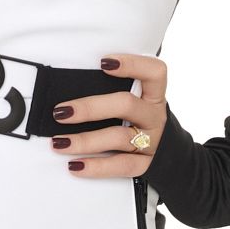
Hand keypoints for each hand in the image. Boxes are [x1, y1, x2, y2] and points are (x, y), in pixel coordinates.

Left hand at [48, 52, 169, 181]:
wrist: (170, 157)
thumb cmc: (140, 121)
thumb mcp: (138, 102)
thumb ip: (114, 92)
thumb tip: (68, 87)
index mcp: (154, 95)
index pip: (154, 73)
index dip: (132, 64)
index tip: (104, 61)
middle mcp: (155, 116)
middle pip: (126, 105)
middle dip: (90, 108)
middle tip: (61, 111)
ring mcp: (152, 142)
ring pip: (118, 138)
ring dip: (85, 140)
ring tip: (59, 142)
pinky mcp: (146, 165)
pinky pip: (121, 166)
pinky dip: (96, 167)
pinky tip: (75, 166)